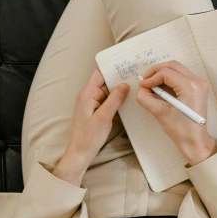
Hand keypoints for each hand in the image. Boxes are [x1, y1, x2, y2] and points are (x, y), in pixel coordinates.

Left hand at [53, 69, 129, 185]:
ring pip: (108, 92)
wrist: (80, 153)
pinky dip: (117, 102)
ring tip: (135, 88)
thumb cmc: (88, 137)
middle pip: (105, 82)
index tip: (125, 64)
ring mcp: (92, 104)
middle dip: (119, 79)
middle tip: (136, 76)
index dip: (112, 67)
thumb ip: (114, 99)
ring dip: (119, 92)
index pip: (99, 73)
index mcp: (87, 94)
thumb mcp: (104, 117)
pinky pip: (108, 102)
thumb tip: (124, 85)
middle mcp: (88, 96)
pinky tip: (128, 103)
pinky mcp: (96, 111)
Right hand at [136, 61, 216, 165]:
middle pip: (172, 65)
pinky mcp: (199, 88)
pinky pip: (181, 75)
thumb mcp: (159, 113)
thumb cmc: (180, 130)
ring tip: (151, 84)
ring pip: (177, 68)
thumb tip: (141, 88)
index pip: (166, 73)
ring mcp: (200, 84)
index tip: (142, 85)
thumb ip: (146, 98)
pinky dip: (169, 78)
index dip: (151, 77)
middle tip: (144, 80)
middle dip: (156, 71)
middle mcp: (198, 82)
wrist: (195, 141)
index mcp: (190, 87)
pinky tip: (161, 87)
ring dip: (162, 73)